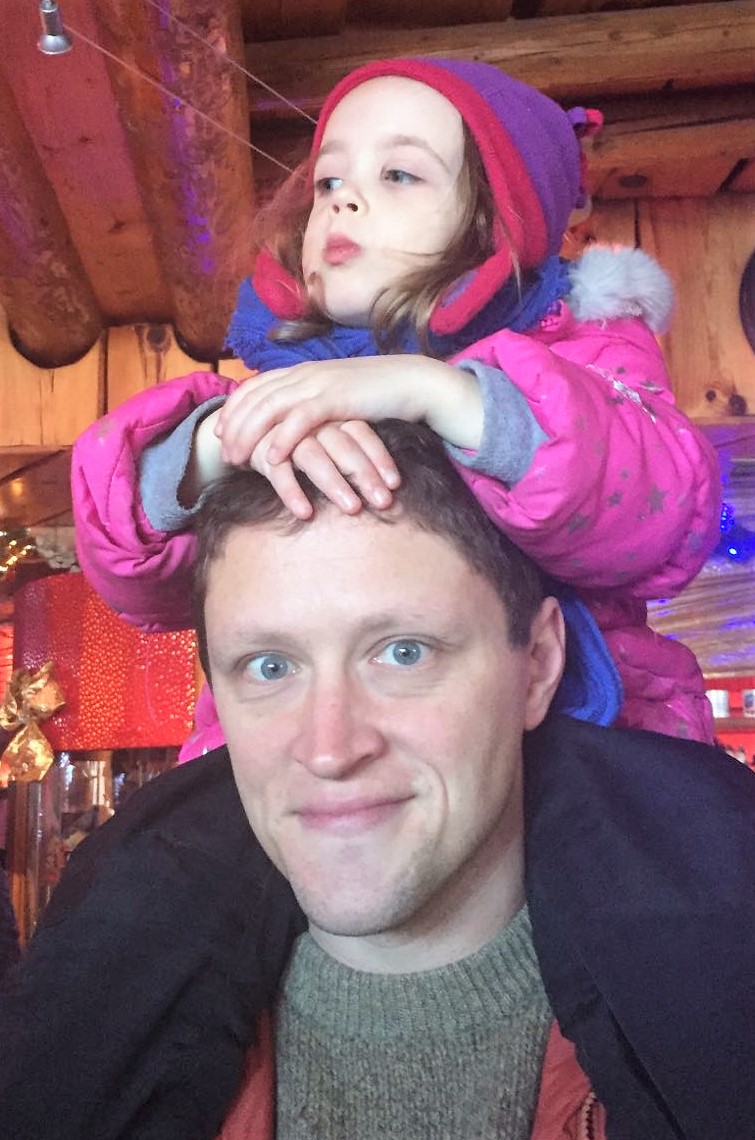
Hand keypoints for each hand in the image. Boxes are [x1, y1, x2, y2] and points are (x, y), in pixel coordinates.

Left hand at [215, 355, 482, 466]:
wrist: (413, 382)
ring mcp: (320, 383)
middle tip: (222, 453)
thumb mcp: (337, 396)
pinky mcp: (338, 398)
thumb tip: (294, 422)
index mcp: (304, 371)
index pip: (256, 386)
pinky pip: (302, 419)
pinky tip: (270, 458)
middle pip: (257, 398)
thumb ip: (313, 404)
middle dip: (235, 426)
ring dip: (250, 434)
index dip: (233, 408)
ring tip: (237, 459)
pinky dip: (283, 437)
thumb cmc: (377, 395)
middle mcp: (306, 373)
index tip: (219, 432)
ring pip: (272, 408)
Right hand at [249, 419, 400, 519]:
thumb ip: (354, 449)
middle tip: (384, 503)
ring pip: (314, 458)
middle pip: (344, 447)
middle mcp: (314, 423)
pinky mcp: (263, 451)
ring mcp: (287, 435)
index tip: (395, 486)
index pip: (363, 434)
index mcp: (333, 415)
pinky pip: (278, 473)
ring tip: (353, 509)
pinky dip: (292, 492)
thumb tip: (390, 478)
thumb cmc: (300, 437)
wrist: (249, 426)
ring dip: (335, 484)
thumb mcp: (329, 436)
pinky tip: (305, 513)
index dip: (380, 459)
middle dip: (365, 475)